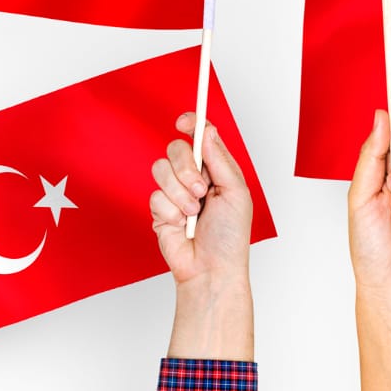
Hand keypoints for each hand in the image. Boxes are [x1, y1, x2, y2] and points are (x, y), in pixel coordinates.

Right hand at [150, 112, 251, 290]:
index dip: (191, 124)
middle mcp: (194, 178)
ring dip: (180, 193)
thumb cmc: (230, 236)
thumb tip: (206, 131)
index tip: (184, 121)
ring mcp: (175, 193)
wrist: (212, 269)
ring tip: (193, 213)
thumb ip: (219, 160)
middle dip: (187, 168)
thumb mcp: (235, 192)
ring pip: (160, 170)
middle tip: (201, 189)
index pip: (200, 138)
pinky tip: (182, 225)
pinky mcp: (160, 210)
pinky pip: (155, 196)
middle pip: (176, 149)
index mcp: (216, 170)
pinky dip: (170, 211)